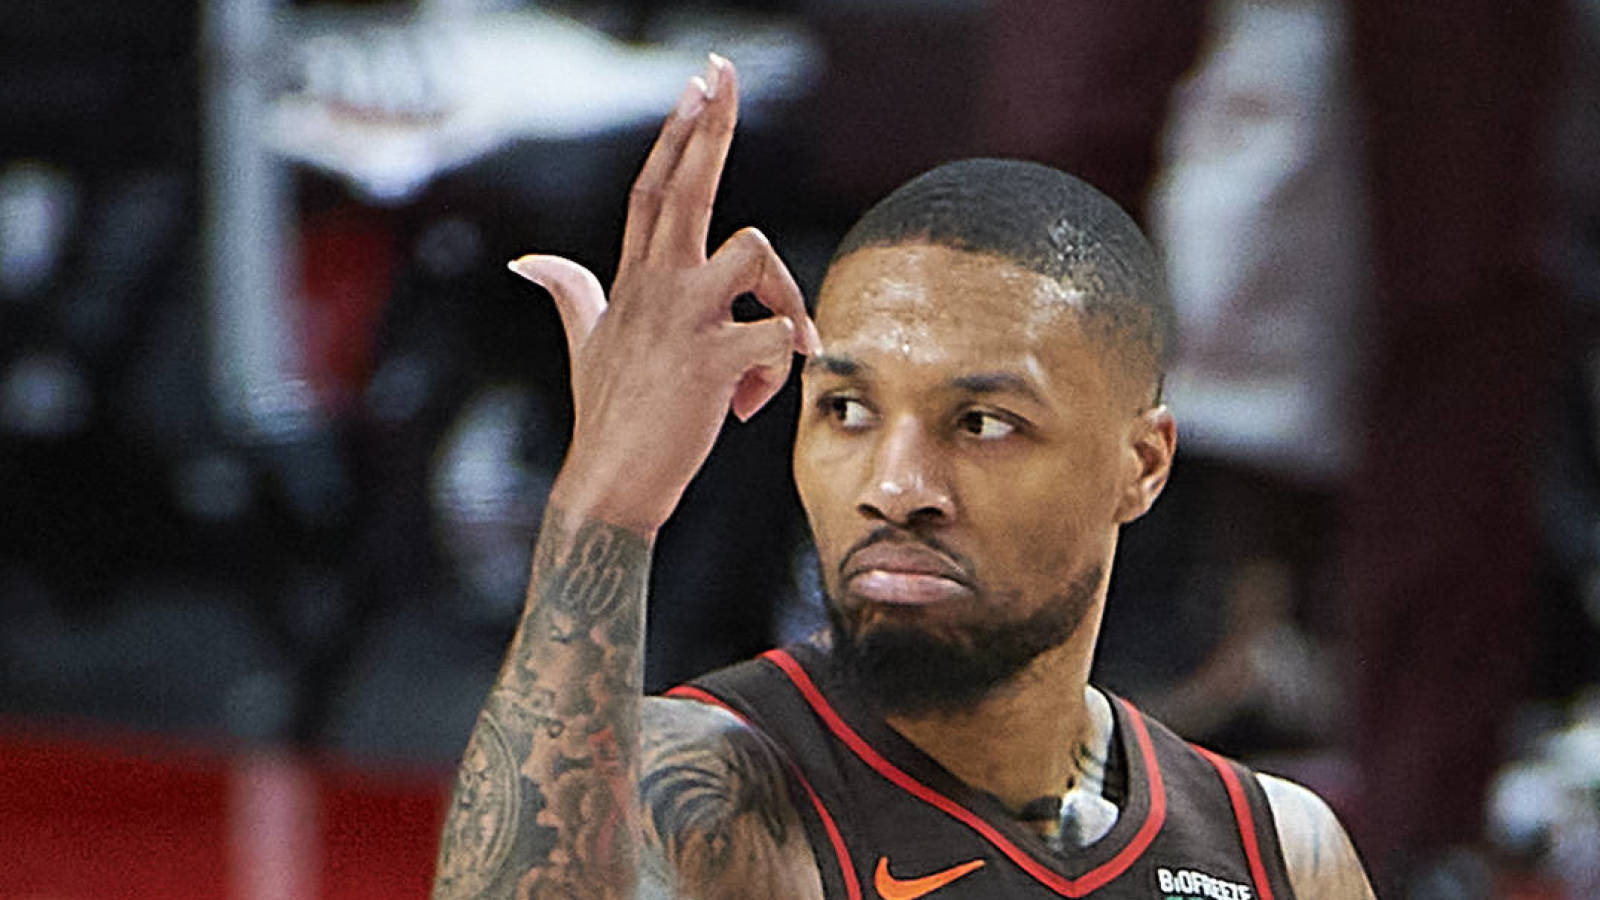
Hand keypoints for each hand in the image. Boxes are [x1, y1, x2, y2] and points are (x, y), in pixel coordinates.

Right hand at [509, 55, 820, 534]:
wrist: (611, 483)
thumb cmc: (607, 415)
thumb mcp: (584, 342)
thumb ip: (569, 291)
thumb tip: (526, 259)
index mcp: (634, 280)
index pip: (655, 188)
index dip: (677, 133)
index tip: (698, 83)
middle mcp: (657, 287)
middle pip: (688, 187)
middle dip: (711, 127)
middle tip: (724, 75)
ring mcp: (684, 321)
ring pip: (759, 256)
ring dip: (785, 300)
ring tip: (764, 356)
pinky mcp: (712, 361)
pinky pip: (780, 335)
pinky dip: (781, 368)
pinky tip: (750, 404)